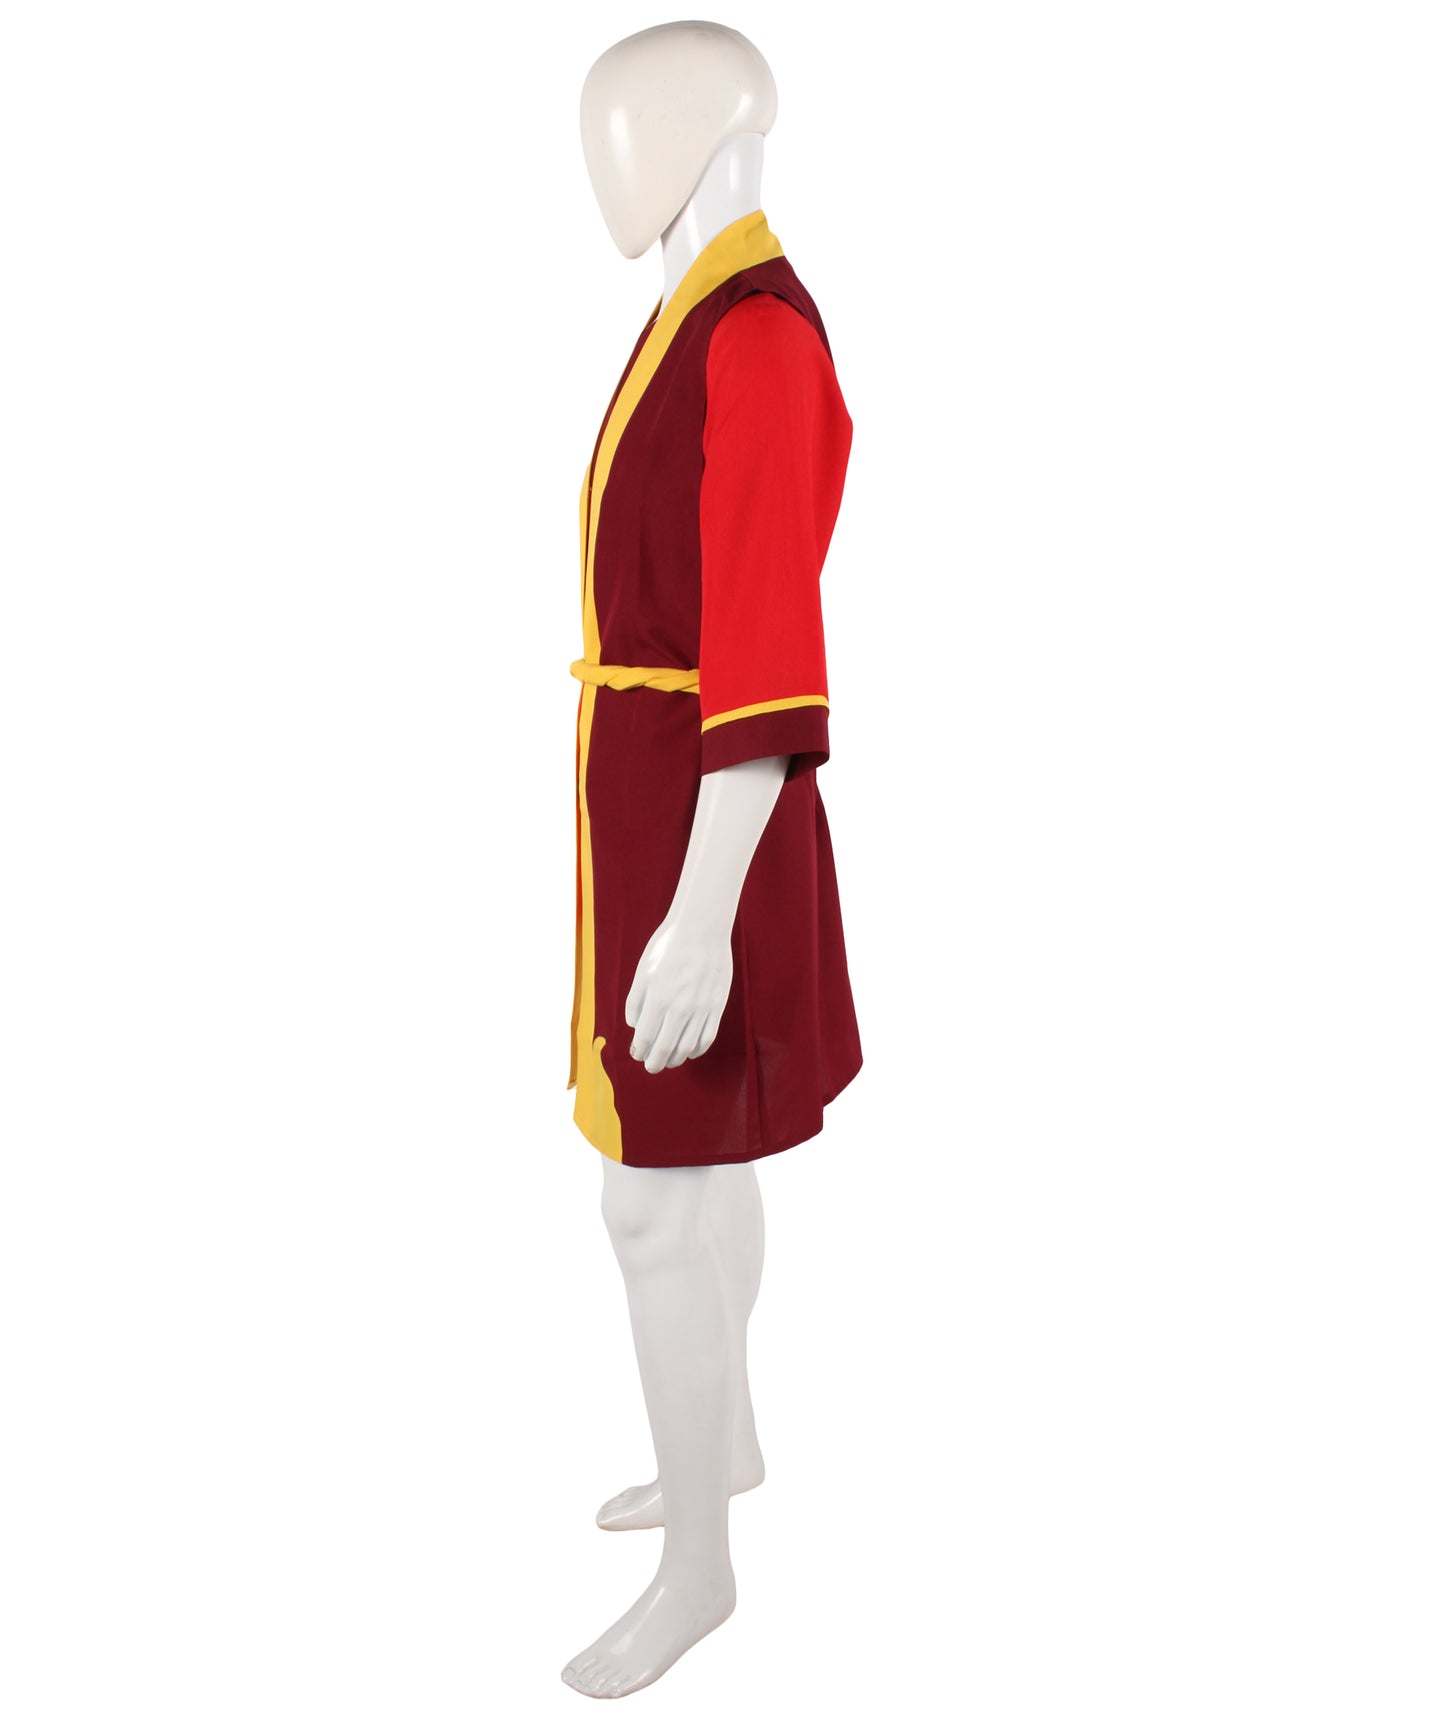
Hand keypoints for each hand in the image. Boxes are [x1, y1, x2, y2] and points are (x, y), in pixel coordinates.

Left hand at [624, 914, 732, 1073]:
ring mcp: (701, 1009)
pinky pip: (707, 1038)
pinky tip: (689, 1051)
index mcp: (658, 999)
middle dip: (655, 1063)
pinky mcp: (717, 1006)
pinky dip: (696, 1050)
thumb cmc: (668, 946)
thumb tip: (634, 1027)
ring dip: (675, 1059)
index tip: (637, 1054)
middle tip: (650, 1066)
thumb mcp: (643, 971)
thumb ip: (635, 1001)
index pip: (646, 1038)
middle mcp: (680, 1008)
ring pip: (687, 1048)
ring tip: (668, 1061)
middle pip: (665, 1049)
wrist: (702, 929)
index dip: (639, 1051)